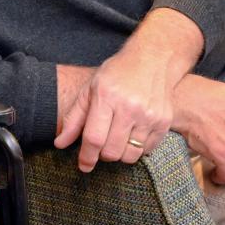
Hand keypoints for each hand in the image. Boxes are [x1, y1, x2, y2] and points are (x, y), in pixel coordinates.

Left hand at [55, 48, 173, 170]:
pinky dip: (137, 149)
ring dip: (119, 154)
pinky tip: (132, 135)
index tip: (83, 166)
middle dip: (102, 155)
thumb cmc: (116, 74)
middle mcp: (130, 107)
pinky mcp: (164, 122)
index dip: (87, 156)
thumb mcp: (89, 90)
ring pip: (130, 155)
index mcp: (106, 97)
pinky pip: (147, 150)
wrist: (152, 59)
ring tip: (116, 140)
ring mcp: (149, 115)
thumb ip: (74, 119)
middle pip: (112, 151)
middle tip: (101, 145)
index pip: (94, 138)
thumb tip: (59, 143)